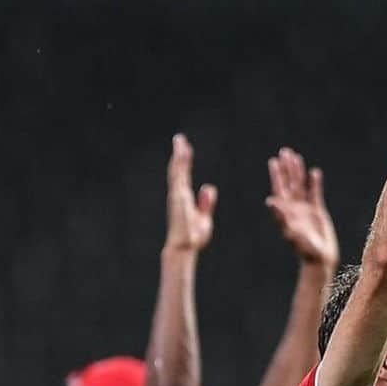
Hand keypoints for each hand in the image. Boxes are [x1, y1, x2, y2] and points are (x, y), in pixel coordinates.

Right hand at [164, 134, 215, 253]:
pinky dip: (180, 165)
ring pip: (177, 171)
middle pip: (178, 169)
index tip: (185, 149)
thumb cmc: (194, 237)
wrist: (185, 247)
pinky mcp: (178, 198)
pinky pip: (179, 177)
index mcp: (184, 198)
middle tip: (179, 138)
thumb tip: (208, 187)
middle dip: (179, 154)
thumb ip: (206, 203)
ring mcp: (177, 195)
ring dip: (178, 155)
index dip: (184, 162)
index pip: (183, 175)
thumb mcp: (204, 218)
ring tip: (180, 141)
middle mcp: (178, 194)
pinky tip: (182, 155)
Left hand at [265, 148, 338, 270]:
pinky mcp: (317, 212)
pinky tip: (314, 172)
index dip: (277, 175)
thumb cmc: (305, 250)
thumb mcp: (292, 233)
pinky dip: (314, 183)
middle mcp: (294, 208)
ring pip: (301, 186)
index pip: (280, 189)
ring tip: (297, 157)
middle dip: (287, 168)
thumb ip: (282, 217)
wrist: (320, 259)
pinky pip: (315, 194)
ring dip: (299, 172)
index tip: (274, 162)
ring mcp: (306, 210)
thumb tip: (270, 201)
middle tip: (285, 152)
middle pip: (290, 184)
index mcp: (286, 212)